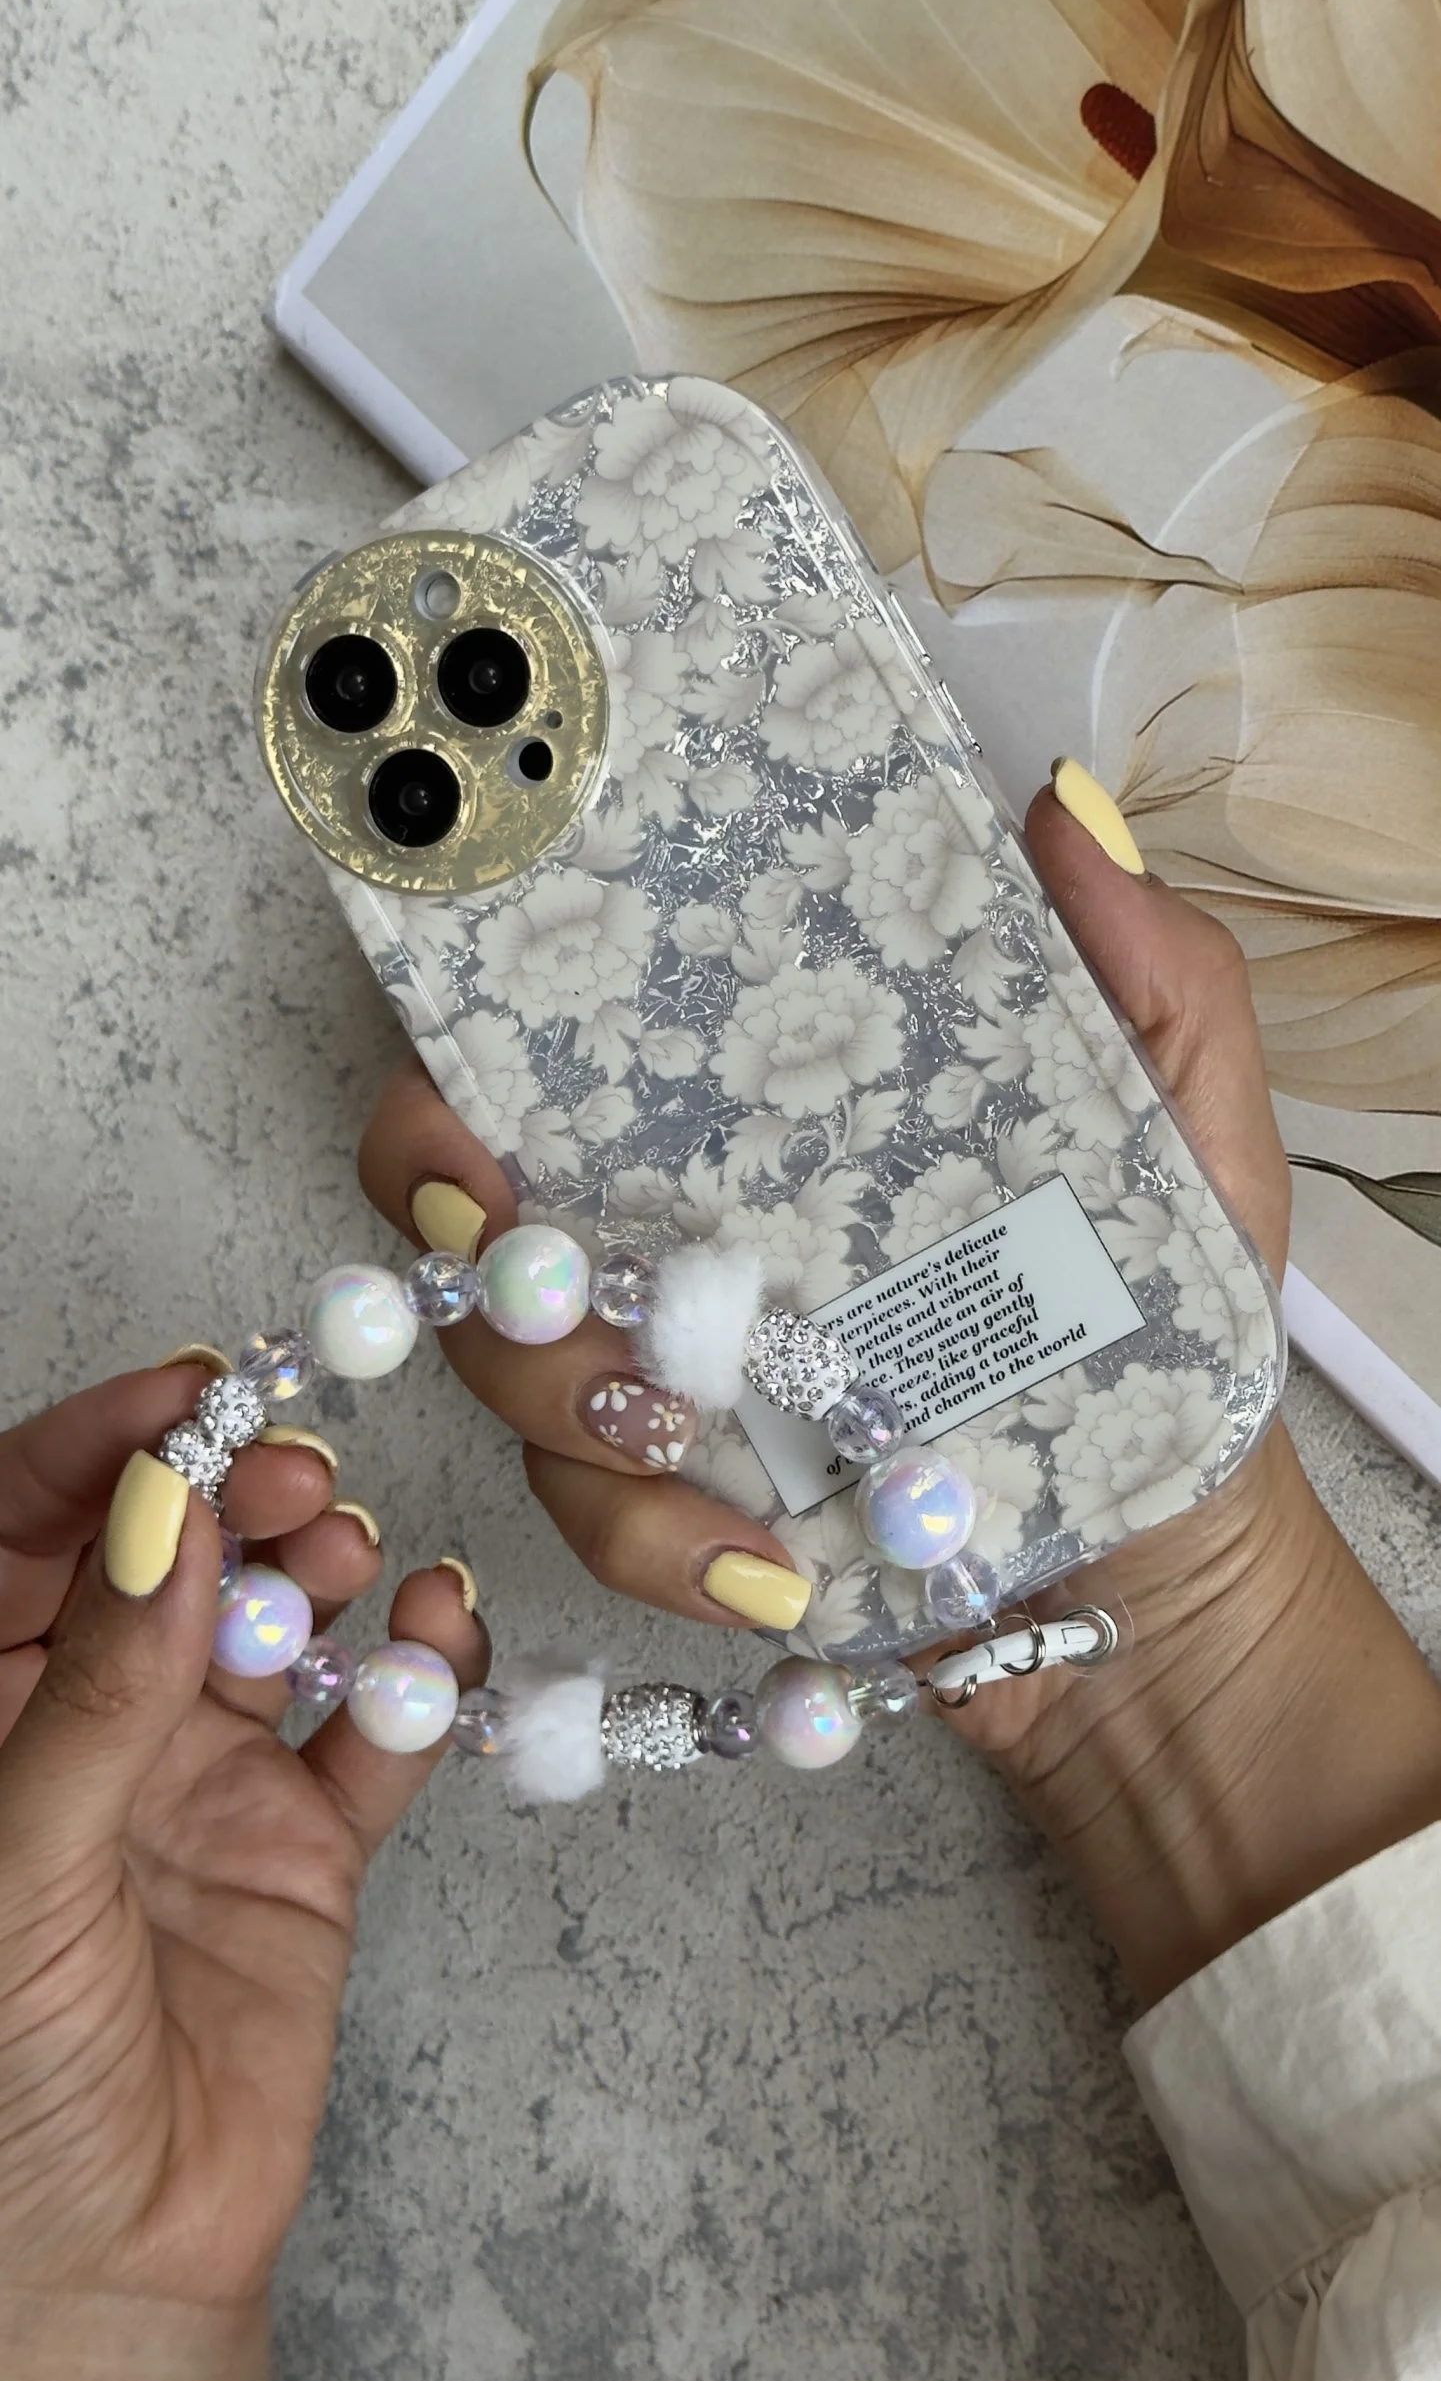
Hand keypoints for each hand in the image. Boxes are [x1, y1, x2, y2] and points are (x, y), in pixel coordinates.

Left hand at [0, 1364, 488, 2380]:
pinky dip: (415, 1671)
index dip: (98, 1450)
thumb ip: (95, 1696)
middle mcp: (87, 1720)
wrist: (112, 2267)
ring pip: (272, 1616)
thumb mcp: (20, 1875)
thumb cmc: (3, 2092)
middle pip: (164, 1553)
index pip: (16, 1528)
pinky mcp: (305, 1837)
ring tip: (350, 1556)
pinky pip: (370, 1724)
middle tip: (292, 1469)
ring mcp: (200, 1772)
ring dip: (320, 1564)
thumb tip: (165, 1518)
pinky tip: (435, 1631)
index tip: (188, 1398)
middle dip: (232, 1493)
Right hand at [359, 790, 1440, 2004]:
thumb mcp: (1187, 1143)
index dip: (457, 1088)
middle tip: (577, 1291)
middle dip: (483, 1263)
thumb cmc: (1166, 1337)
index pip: (551, 1066)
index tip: (467, 1128)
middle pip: (477, 1226)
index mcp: (763, 1127)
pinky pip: (598, 1523)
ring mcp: (677, 1387)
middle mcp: (688, 1240)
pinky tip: (767, 1567)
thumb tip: (1057, 806)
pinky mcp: (690, 1518)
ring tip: (704, 1450)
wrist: (1176, 1574)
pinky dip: (658, 1545)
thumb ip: (1146, 978)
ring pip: (513, 1376)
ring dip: (574, 1410)